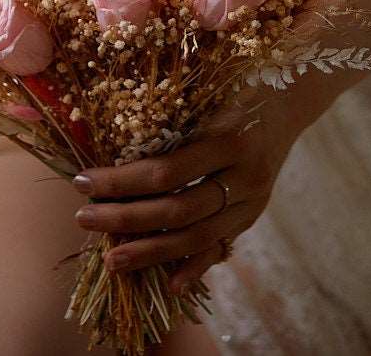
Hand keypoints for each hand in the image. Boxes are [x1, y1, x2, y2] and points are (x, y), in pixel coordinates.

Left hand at [71, 84, 305, 293]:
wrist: (290, 99)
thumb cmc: (235, 85)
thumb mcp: (205, 91)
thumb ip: (168, 116)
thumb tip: (105, 140)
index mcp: (229, 138)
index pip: (166, 171)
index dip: (121, 182)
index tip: (81, 181)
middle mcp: (244, 175)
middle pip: (178, 210)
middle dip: (126, 218)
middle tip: (84, 219)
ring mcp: (252, 201)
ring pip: (197, 237)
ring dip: (150, 252)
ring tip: (111, 260)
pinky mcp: (253, 215)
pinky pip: (220, 247)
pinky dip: (194, 268)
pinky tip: (169, 285)